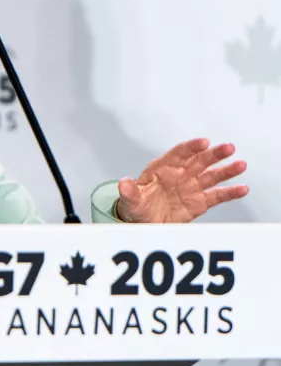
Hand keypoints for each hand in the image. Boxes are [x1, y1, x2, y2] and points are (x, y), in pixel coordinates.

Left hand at [116, 138, 248, 222]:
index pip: (178, 154)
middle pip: (199, 161)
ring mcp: (191, 187)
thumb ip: (129, 191)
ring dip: (226, 170)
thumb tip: (123, 183)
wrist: (144, 222)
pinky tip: (242, 188)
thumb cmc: (137, 206)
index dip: (191, 147)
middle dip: (213, 155)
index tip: (203, 142)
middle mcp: (180, 174)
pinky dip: (229, 192)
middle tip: (228, 148)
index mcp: (162, 168)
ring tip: (240, 165)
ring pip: (211, 176)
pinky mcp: (199, 202)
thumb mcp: (130, 199)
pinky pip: (217, 196)